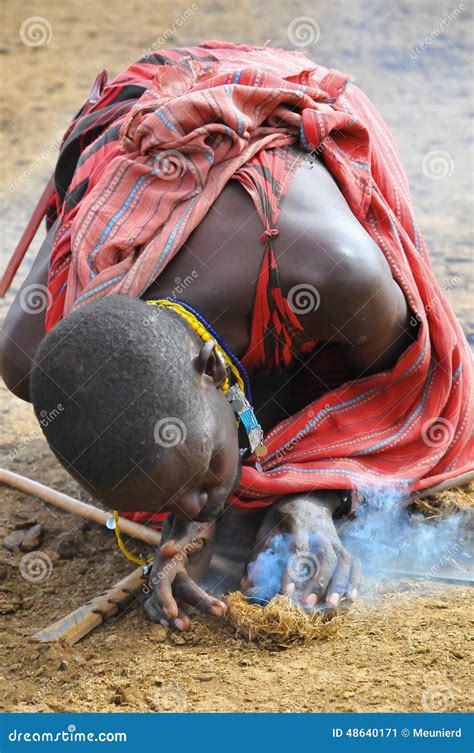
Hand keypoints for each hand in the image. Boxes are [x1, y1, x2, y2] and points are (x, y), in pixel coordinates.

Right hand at [144, 516, 225, 630]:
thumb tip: (166, 550)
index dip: (165, 599)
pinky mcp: (169, 586)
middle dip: (173, 614)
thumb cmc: (192, 525)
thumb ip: (180, 539)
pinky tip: (174, 624)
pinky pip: (160, 604)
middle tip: (186, 627)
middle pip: (165, 596)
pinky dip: (163, 615)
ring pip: (159, 603)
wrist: (189, 522)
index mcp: (167, 560)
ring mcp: (163, 580)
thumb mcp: (189, 527)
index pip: (162, 583)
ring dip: (169, 618)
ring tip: (186, 628)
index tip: (171, 613)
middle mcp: (162, 572)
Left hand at [241, 494, 360, 608]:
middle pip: (325, 557)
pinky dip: (355, 580)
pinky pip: (354, 563)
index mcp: (297, 523)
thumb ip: (258, 559)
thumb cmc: (282, 520)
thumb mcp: (266, 532)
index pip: (298, 549)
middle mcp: (320, 531)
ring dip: (338, 584)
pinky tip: (350, 599)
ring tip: (330, 606)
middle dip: (318, 582)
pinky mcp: (343, 546)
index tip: (287, 593)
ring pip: (343, 561)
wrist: (306, 499)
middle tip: (307, 604)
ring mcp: (335, 538)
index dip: (293, 572)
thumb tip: (246, 587)